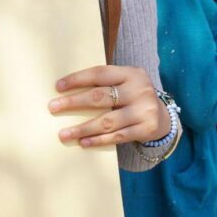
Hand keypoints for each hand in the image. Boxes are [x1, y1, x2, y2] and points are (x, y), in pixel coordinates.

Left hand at [50, 65, 168, 146]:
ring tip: (64, 134)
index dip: (78, 79)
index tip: (58, 87)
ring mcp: (144, 110)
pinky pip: (117, 136)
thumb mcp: (126, 84)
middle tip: (53, 107)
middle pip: (101, 96)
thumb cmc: (134, 98)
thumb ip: (105, 84)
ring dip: (82, 128)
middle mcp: (139, 89)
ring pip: (107, 121)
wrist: (163, 117)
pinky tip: (83, 142)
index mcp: (131, 73)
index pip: (100, 73)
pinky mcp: (146, 128)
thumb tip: (68, 91)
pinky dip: (99, 140)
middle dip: (74, 102)